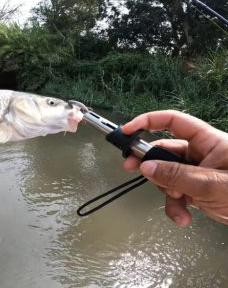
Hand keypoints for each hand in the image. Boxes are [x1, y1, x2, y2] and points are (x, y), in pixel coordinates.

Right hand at [122, 110, 227, 225]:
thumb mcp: (212, 184)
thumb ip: (177, 176)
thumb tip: (145, 167)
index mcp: (208, 141)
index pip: (173, 122)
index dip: (148, 121)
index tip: (128, 130)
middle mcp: (201, 154)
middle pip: (165, 152)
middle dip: (151, 165)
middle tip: (130, 169)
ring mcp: (198, 173)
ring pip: (168, 177)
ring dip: (167, 193)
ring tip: (178, 207)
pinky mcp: (198, 190)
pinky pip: (176, 194)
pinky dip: (175, 206)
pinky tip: (183, 217)